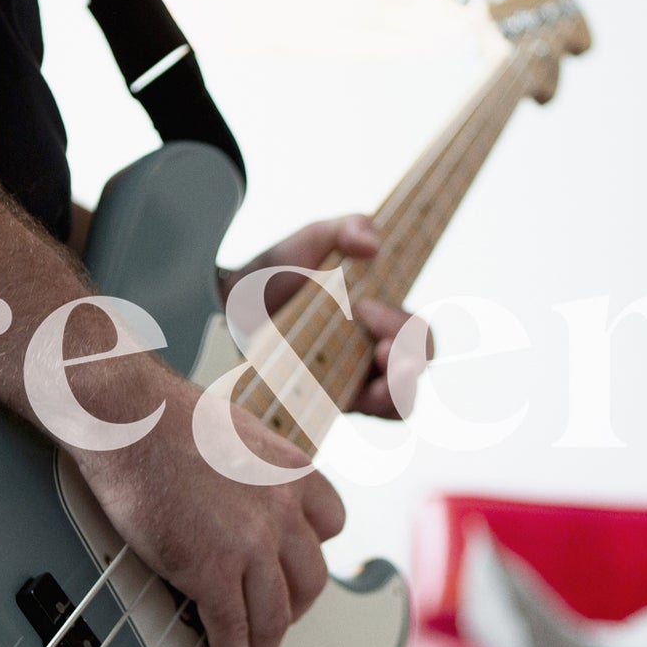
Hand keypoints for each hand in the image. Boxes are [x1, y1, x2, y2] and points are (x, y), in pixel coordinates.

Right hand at [71, 366, 345, 646]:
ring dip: (267, 645)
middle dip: (294, 608)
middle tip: (275, 619)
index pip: (331, 523)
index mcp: (292, 471)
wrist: (127, 419)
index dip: (311, 552)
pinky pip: (233, 632)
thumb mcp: (237, 432)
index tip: (296, 568)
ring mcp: (251, 544)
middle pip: (310, 579)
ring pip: (276, 615)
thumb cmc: (164, 418)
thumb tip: (242, 486)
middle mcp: (283, 509)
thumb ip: (254, 467)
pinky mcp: (213, 570)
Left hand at [220, 214, 430, 418]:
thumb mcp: (312, 240)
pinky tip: (336, 398)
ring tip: (374, 382)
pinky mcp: (323, 404)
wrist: (229, 303)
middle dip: (408, 359)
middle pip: (414, 369)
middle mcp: (372, 355)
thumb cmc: (280, 271)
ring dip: (395, 391)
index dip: (406, 330)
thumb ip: (345, 228)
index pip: (418, 336)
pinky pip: (351, 418)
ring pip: (396, 404)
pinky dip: (354, 411)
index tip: (365, 307)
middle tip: (381, 347)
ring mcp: (350, 383)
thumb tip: (374, 244)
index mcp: (380, 318)